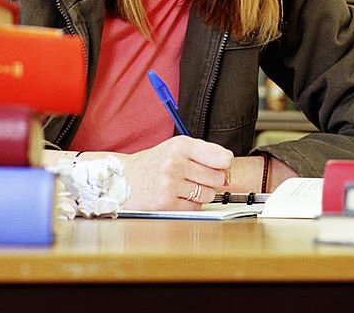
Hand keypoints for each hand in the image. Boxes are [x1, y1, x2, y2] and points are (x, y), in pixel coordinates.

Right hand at [115, 136, 232, 210]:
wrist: (125, 179)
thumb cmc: (155, 162)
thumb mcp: (177, 147)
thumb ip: (205, 154)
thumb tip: (229, 170)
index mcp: (182, 145)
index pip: (221, 157)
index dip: (225, 164)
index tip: (223, 165)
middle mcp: (176, 163)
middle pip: (217, 178)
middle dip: (213, 180)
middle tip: (198, 176)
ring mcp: (170, 184)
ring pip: (208, 194)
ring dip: (202, 193)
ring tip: (185, 186)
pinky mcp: (167, 203)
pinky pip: (195, 207)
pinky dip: (191, 204)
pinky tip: (178, 196)